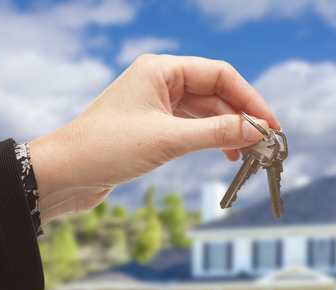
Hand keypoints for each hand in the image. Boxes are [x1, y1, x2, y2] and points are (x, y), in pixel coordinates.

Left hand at [29, 55, 280, 223]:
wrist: (65, 173)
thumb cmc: (106, 148)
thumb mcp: (168, 140)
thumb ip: (216, 134)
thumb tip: (256, 131)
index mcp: (161, 70)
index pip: (220, 75)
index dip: (250, 100)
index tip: (271, 125)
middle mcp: (160, 81)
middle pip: (216, 93)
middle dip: (243, 117)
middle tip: (267, 144)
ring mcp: (157, 104)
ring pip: (207, 113)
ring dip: (229, 132)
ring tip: (249, 154)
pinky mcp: (153, 128)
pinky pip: (193, 128)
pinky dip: (213, 141)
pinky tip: (227, 156)